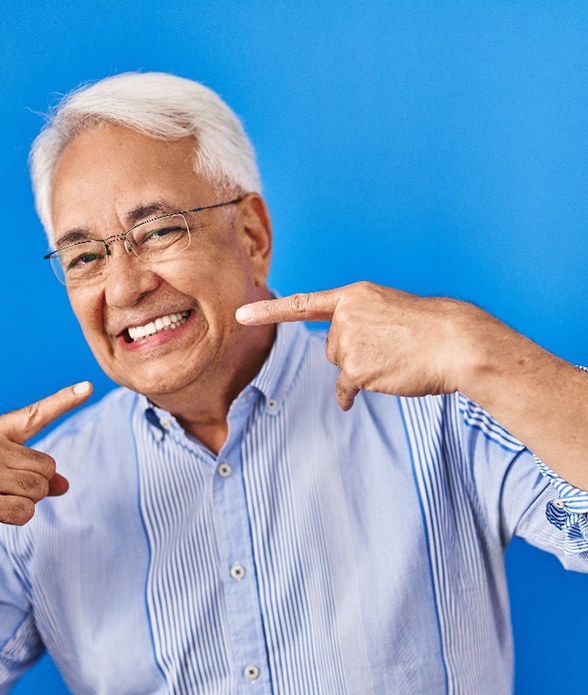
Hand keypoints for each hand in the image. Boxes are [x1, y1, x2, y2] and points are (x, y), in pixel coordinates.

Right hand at [0, 382, 92, 564]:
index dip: (64, 401)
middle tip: (0, 490)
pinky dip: (16, 518)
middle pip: (47, 465)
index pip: (33, 414)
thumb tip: (64, 485)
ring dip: (24, 502)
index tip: (88, 386)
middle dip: (34, 484)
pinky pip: (26, 511)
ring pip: (39, 489)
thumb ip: (28, 472)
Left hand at [236, 281, 484, 409]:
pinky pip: (344, 389)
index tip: (242, 315)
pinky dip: (352, 395)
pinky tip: (378, 385)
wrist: (456, 342)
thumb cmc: (431, 330)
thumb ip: (360, 323)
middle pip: (331, 346)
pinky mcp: (355, 369)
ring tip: (393, 360)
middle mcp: (346, 315)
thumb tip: (342, 363)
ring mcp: (349, 342)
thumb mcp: (390, 311)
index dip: (270, 311)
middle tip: (389, 348)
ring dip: (360, 370)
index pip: (304, 304)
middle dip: (353, 353)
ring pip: (340, 365)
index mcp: (354, 296)